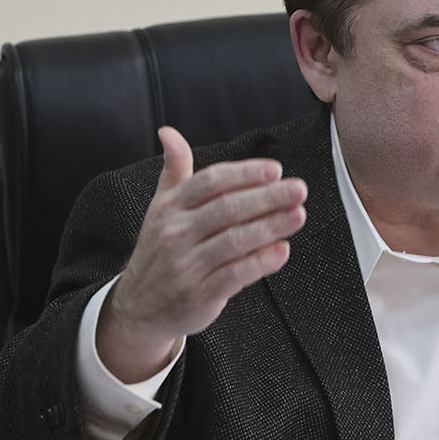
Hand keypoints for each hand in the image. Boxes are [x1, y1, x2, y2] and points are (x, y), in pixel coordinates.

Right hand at [96, 126, 306, 381]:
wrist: (140, 306)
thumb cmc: (161, 250)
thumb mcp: (161, 208)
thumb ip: (175, 171)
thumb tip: (168, 133)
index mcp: (170, 207)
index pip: (210, 182)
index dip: (244, 174)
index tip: (275, 170)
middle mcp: (176, 233)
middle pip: (227, 208)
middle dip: (267, 197)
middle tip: (299, 189)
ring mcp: (187, 265)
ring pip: (234, 241)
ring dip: (270, 227)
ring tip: (299, 215)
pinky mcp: (199, 294)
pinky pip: (234, 275)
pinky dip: (260, 263)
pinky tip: (282, 251)